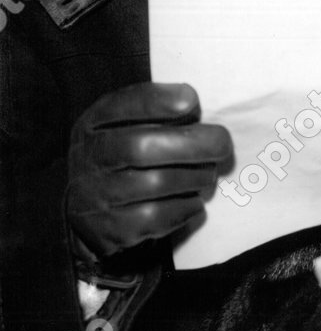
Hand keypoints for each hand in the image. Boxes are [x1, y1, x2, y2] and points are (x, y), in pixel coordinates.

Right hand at [67, 82, 231, 260]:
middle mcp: (89, 157)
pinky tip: (193, 200)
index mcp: (94, 123)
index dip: (157, 101)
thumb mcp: (130, 125)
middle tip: (222, 142)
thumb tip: (192, 104)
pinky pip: (157, 217)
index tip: (192, 101)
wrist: (93, 212)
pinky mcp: (110, 229)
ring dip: (194, 177)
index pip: (120, 105)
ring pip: (155, 184)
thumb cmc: (127, 156)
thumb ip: (158, 112)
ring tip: (208, 173)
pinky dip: (185, 206)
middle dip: (191, 144)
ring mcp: (95, 196)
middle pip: (140, 147)